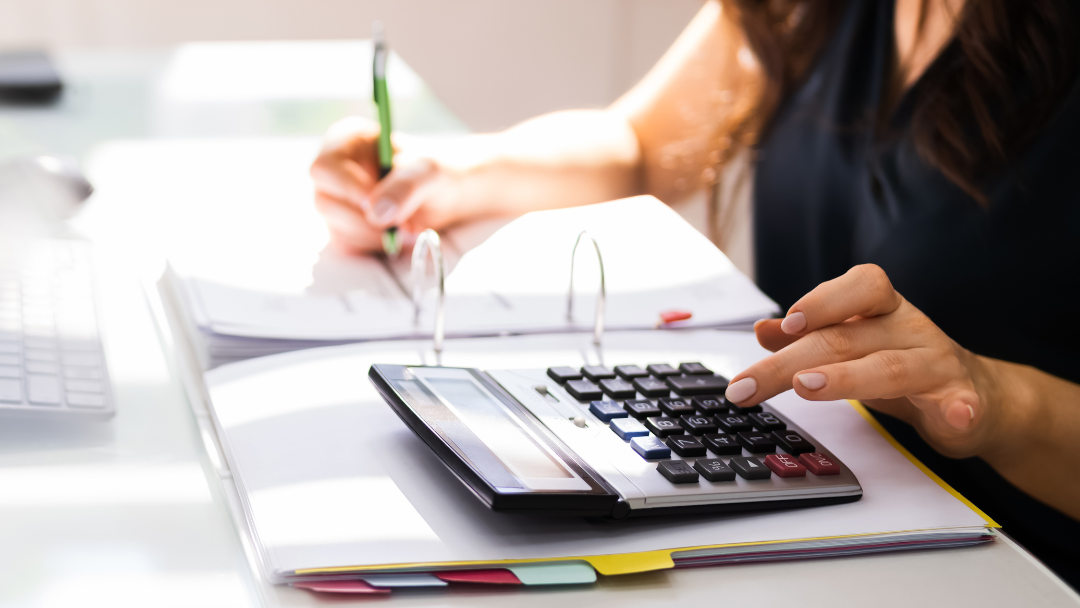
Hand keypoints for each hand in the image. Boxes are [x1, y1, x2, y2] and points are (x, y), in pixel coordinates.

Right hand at [309, 116, 474, 253]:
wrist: (448, 194)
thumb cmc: (435, 172)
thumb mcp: (428, 172)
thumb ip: (405, 187)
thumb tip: (375, 212)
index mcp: (347, 141)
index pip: (325, 168)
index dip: (347, 189)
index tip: (374, 204)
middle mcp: (335, 170)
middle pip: (325, 201)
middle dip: (364, 220)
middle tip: (400, 223)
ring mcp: (337, 200)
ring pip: (336, 226)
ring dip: (373, 235)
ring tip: (407, 227)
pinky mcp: (345, 226)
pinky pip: (347, 243)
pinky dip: (374, 245)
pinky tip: (396, 234)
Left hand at [724, 264, 1006, 458]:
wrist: (976, 396)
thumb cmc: (902, 363)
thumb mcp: (853, 345)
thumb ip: (807, 338)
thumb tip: (762, 330)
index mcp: (882, 309)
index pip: (860, 286)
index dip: (822, 301)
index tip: (788, 323)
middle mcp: (909, 328)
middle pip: (846, 339)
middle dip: (790, 362)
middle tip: (749, 384)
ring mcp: (937, 363)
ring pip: (892, 367)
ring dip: (848, 377)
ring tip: (809, 387)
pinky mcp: (962, 401)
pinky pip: (962, 403)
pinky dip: (959, 409)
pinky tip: (954, 416)